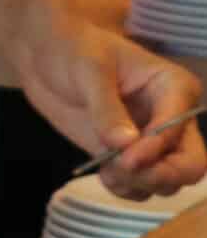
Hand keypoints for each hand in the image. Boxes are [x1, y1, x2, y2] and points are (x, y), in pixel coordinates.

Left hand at [17, 25, 206, 198]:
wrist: (47, 56)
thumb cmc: (74, 49)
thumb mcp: (90, 70)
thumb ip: (107, 109)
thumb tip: (124, 146)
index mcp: (175, 88)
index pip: (179, 129)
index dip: (157, 149)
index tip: (126, 158)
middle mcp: (172, 118)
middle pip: (190, 165)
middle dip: (161, 176)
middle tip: (123, 172)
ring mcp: (152, 141)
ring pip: (167, 182)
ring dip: (140, 184)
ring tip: (107, 170)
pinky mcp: (129, 157)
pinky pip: (142, 187)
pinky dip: (126, 188)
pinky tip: (104, 173)